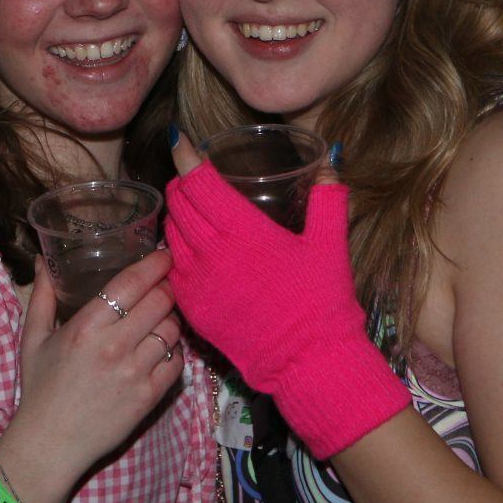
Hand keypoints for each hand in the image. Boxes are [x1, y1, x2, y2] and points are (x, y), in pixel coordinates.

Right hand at [4, 252, 183, 502]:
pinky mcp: (149, 398)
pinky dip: (175, 350)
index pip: (132, 284)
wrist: (50, 443)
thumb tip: (45, 260)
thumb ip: (42, 296)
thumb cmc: (40, 388)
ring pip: (172, 330)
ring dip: (171, 318)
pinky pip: (177, 362)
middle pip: (160, 302)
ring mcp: (135, 373)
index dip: (155, 264)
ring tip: (162, 316)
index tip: (164, 255)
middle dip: (166, 287)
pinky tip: (162, 347)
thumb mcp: (32, 338)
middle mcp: (114, 347)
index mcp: (86, 327)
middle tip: (163, 285)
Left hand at [164, 141, 408, 458]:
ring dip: (176, 215)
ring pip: (170, 233)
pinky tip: (189, 248)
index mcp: (244, 230)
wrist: (307, 361)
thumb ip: (329, 199)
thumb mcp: (331, 245)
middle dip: (181, 183)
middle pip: (179, 203)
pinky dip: (174, 250)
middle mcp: (212, 252)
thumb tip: (331, 161)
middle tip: (190, 175)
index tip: (180, 141)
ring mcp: (197, 282)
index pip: (200, 182)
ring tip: (189, 208)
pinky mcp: (193, 307)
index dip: (186, 157)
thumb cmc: (321, 301)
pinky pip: (171, 267)